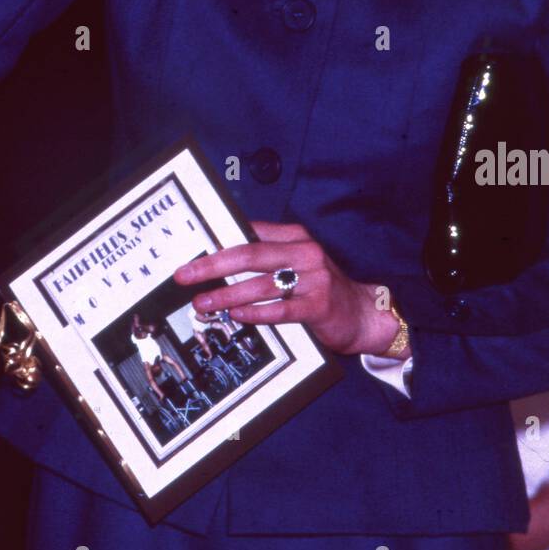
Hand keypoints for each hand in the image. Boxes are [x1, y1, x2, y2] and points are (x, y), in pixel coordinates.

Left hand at [173, 220, 403, 356]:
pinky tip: (237, 316)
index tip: (191, 253)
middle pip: (249, 254)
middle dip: (212, 265)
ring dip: (227, 295)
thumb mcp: (296, 262)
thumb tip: (218, 257)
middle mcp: (305, 252)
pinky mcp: (319, 306)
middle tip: (186, 276)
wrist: (362, 312)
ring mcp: (314, 279)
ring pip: (260, 284)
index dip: (217, 242)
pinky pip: (280, 309)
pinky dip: (255, 313)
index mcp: (295, 236)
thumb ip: (266, 256)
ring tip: (204, 303)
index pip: (250, 233)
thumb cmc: (319, 287)